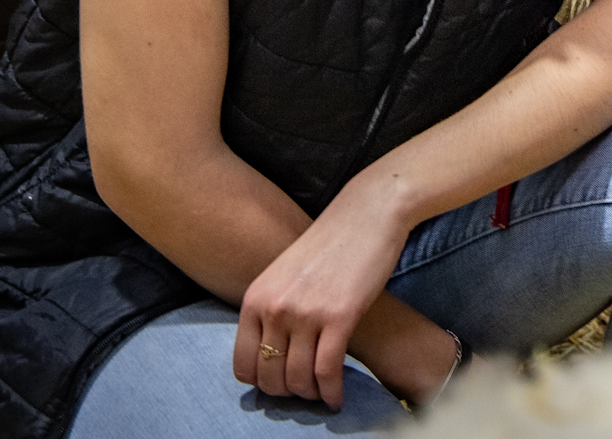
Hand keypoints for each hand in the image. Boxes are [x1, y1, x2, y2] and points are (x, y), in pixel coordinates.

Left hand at [230, 192, 409, 408]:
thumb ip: (272, 308)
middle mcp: (275, 308)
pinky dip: (332, 392)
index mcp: (255, 298)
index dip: (262, 383)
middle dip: (288, 393)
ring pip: (298, 379)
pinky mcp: (340, 316)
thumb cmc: (332, 242)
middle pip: (270, 377)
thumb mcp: (285, 274)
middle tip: (306, 392)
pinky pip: (327, 370)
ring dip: (312, 395)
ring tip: (324, 395)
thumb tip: (272, 352)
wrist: (368, 213)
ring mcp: (306, 313)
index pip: (243, 365)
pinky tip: (338, 397)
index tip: (282, 383)